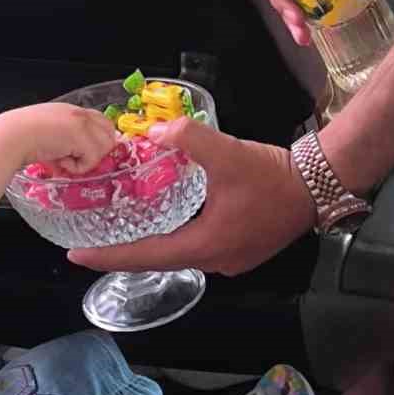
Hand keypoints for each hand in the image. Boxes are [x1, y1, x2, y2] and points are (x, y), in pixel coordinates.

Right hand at [13, 103, 120, 175]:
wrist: (10, 137)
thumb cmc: (21, 137)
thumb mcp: (48, 133)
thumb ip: (66, 140)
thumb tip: (75, 158)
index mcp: (71, 111)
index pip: (101, 122)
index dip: (98, 139)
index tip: (86, 153)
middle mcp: (79, 113)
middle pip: (109, 133)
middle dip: (97, 150)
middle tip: (77, 160)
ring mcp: (81, 122)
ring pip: (105, 146)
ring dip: (87, 159)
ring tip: (65, 161)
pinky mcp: (80, 136)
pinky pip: (93, 159)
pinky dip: (78, 167)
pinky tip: (60, 163)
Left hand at [67, 118, 315, 276]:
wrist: (318, 184)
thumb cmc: (273, 174)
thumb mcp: (228, 152)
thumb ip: (190, 140)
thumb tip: (156, 132)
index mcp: (206, 246)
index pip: (145, 256)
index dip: (108, 257)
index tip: (75, 255)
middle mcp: (215, 262)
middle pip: (159, 262)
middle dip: (123, 254)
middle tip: (91, 243)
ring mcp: (230, 261)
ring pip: (179, 258)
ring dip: (150, 247)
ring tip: (120, 233)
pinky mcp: (242, 251)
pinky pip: (197, 251)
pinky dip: (175, 241)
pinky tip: (166, 224)